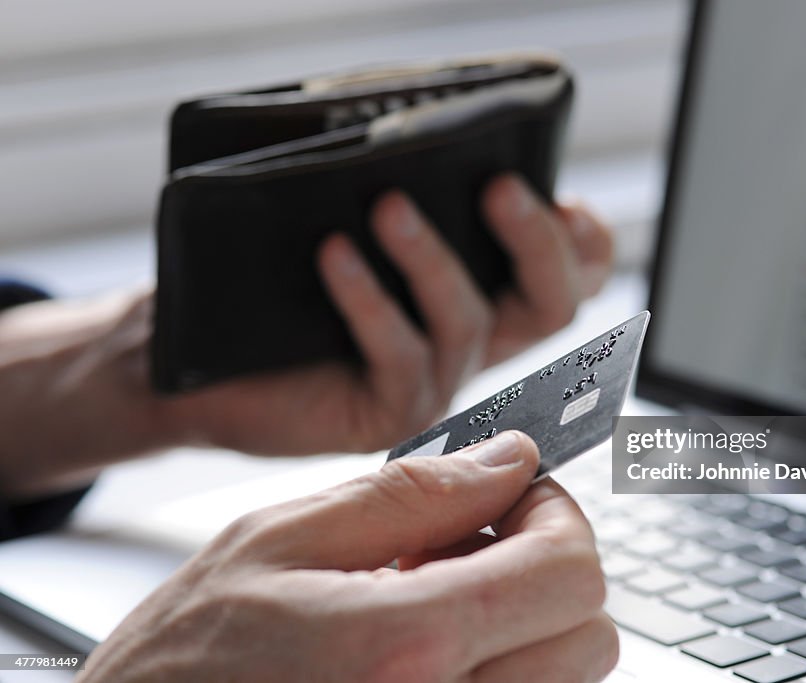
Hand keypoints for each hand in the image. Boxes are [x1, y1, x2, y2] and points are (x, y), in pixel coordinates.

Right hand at [79, 432, 617, 682]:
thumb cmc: (181, 661)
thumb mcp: (275, 544)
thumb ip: (408, 495)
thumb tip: (510, 459)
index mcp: (404, 646)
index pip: (570, 573)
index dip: (554, 518)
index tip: (512, 501)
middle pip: (588, 635)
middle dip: (547, 572)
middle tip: (471, 548)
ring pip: (566, 679)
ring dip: (524, 625)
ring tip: (434, 602)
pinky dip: (500, 670)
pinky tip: (426, 651)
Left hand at [166, 174, 613, 453]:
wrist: (206, 366)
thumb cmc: (271, 285)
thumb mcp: (346, 221)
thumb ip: (404, 194)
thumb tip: (428, 147)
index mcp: (480, 292)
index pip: (569, 275)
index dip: (585, 243)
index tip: (567, 201)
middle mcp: (471, 341)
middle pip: (553, 306)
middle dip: (539, 244)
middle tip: (500, 187)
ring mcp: (435, 382)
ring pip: (471, 324)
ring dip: (432, 258)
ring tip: (389, 205)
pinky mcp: (389, 415)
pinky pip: (400, 355)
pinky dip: (371, 300)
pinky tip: (335, 255)